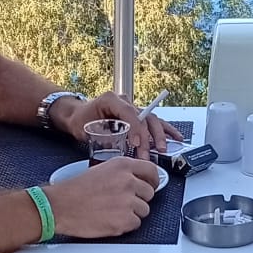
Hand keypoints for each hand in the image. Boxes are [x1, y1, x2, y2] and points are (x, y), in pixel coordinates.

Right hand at [44, 157, 158, 238]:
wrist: (59, 206)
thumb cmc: (74, 190)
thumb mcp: (100, 170)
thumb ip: (122, 173)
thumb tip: (138, 180)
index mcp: (122, 165)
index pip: (152, 170)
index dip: (153, 180)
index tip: (151, 185)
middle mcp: (128, 181)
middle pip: (149, 193)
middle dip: (139, 199)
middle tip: (122, 202)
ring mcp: (128, 201)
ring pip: (144, 210)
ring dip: (132, 212)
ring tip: (112, 211)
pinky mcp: (125, 220)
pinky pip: (135, 224)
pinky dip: (125, 224)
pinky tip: (110, 219)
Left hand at [57, 91, 183, 156]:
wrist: (78, 115)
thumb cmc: (80, 120)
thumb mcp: (85, 127)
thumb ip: (101, 134)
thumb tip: (116, 145)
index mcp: (112, 100)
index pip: (129, 113)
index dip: (136, 128)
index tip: (137, 143)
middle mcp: (125, 102)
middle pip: (144, 117)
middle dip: (149, 136)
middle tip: (148, 153)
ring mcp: (133, 108)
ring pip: (151, 119)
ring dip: (159, 135)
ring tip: (163, 148)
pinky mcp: (137, 117)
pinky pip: (153, 122)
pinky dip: (165, 130)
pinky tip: (175, 138)